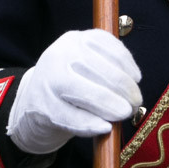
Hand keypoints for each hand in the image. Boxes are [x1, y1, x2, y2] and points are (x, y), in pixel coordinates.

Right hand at [7, 29, 141, 154]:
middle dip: (125, 90)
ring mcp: (50, 81)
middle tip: (135, 102)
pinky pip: (74, 118)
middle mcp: (61, 55)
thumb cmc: (68, 80)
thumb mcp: (83, 61)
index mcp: (75, 39)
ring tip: (125, 113)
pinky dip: (93, 124)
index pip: (110, 48)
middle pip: (104, 72)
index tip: (138, 79)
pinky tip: (105, 127)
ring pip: (90, 94)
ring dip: (112, 106)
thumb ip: (106, 64)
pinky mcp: (44, 108)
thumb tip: (134, 81)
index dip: (128, 65)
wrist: (30, 101)